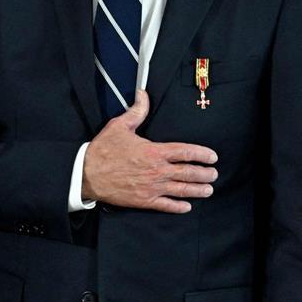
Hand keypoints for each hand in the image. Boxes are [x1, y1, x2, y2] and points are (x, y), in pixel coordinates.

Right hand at [81, 90, 217, 212]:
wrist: (88, 174)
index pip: (185, 152)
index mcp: (154, 151)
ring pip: (182, 190)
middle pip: (188, 172)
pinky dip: (179, 206)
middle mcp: (157, 170)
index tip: (212, 156)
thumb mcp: (119, 126)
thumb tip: (143, 94)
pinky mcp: (144, 200)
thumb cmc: (103, 150)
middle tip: (214, 174)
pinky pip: (166, 205)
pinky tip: (187, 206)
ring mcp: (152, 187)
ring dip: (198, 190)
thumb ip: (136, 111)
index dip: (202, 154)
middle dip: (205, 174)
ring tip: (208, 190)